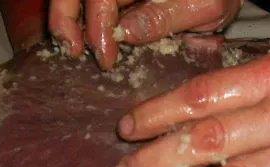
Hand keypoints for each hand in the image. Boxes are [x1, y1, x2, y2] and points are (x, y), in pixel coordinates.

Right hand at [49, 0, 242, 69]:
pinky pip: (92, 4)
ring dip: (67, 17)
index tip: (106, 58)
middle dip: (67, 17)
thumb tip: (123, 33)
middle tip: (71, 51)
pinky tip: (81, 40)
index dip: (98, 26)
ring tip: (69, 46)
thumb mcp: (203, 7)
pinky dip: (80, 20)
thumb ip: (162, 17)